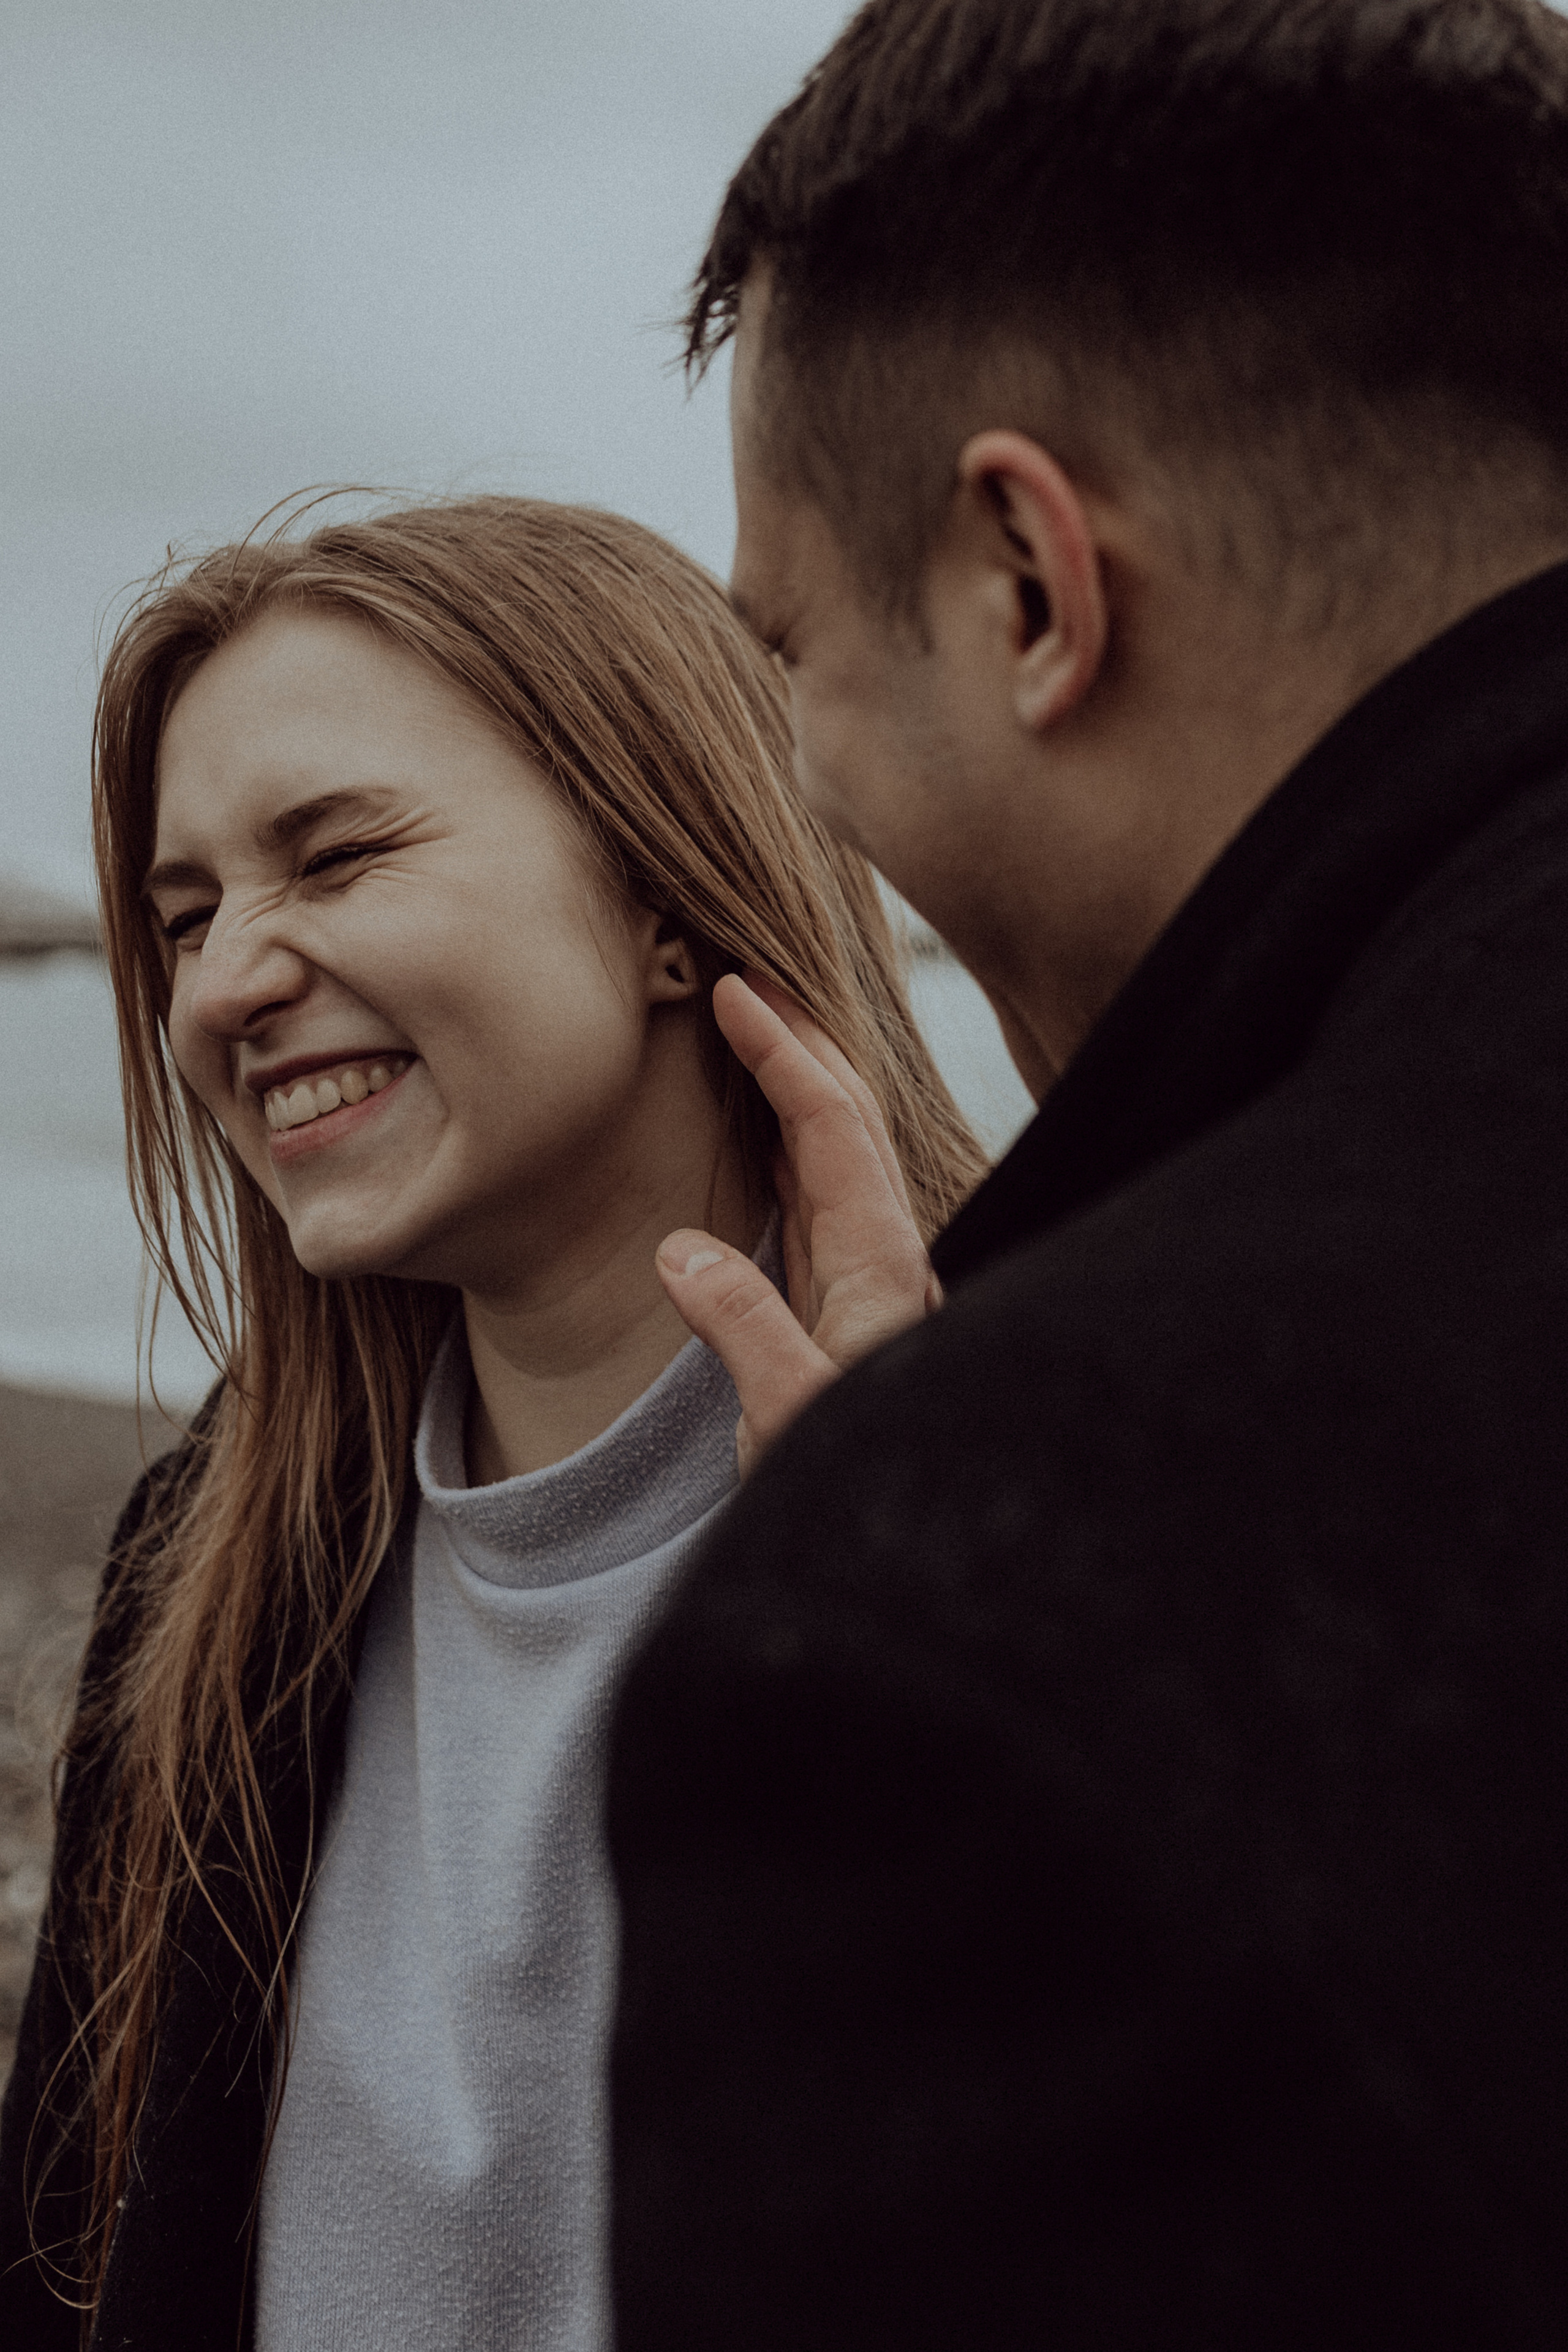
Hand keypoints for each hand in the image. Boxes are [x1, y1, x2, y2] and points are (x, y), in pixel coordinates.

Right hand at [658, 972, 940, 1476]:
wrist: (914, 1555)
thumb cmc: (852, 1489)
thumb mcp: (787, 1422)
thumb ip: (746, 1333)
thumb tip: (681, 1250)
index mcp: (879, 1268)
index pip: (832, 1126)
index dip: (784, 1052)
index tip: (735, 992)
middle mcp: (888, 1261)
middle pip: (852, 1119)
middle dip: (803, 1041)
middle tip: (748, 979)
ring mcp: (874, 1283)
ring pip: (844, 1154)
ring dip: (803, 1084)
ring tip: (758, 1033)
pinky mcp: (853, 1309)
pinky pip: (827, 1199)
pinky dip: (796, 1145)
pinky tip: (771, 1142)